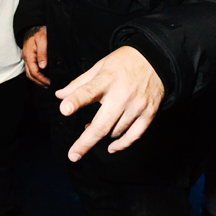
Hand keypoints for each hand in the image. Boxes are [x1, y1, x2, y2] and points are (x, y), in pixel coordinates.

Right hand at [22, 26, 49, 86]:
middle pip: (30, 75)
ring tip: (47, 84)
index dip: (42, 79)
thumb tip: (43, 66)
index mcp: (29, 54)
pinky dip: (37, 75)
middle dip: (39, 82)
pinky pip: (31, 69)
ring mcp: (27, 58)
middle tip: (50, 85)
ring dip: (38, 80)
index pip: (33, 71)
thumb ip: (42, 53)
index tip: (50, 82)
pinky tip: (44, 76)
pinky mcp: (29, 57)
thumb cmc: (39, 31)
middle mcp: (26, 58)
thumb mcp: (43, 39)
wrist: (34, 26)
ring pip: (30, 73)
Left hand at [56, 46, 164, 160]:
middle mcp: (122, 94)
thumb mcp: (100, 66)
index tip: (64, 110)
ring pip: (115, 131)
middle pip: (102, 124)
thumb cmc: (123, 62)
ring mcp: (137, 106)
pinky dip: (122, 145)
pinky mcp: (149, 113)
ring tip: (91, 128)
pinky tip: (111, 148)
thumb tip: (59, 96)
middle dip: (86, 141)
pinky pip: (134, 136)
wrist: (156, 59)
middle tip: (73, 155)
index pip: (89, 91)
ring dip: (101, 136)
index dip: (76, 101)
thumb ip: (79, 83)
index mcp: (107, 79)